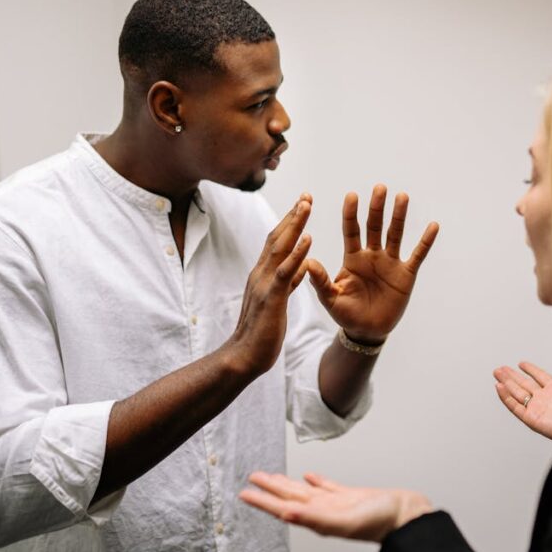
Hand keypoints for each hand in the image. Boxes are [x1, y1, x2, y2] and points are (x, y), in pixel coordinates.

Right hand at [222, 195, 312, 376]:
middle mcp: (260, 274)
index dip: (289, 222)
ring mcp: (264, 284)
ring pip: (279, 248)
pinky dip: (296, 254)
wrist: (243, 357)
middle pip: (277, 237)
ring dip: (294, 225)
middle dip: (293, 215)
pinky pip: (285, 272)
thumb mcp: (277, 301)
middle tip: (306, 194)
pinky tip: (308, 239)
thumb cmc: (261, 332)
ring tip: (307, 205)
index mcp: (263, 275)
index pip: (276, 242)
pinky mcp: (271, 298)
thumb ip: (287, 283)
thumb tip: (300, 267)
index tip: (302, 204)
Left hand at [240, 471, 433, 542]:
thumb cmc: (381, 522)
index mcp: (318, 517)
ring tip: (273, 476)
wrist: (406, 516)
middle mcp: (323, 511)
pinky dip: (316, 481)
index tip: (245, 493)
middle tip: (252, 478)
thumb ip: (314, 518)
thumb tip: (286, 513)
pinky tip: (310, 476)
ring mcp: (336, 503)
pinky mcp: (350, 496)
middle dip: (270, 488)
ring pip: (305, 491)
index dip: (263, 501)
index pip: (283, 507)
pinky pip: (327, 487)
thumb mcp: (344, 521)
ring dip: (288, 484)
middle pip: (290, 497)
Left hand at [306, 185, 438, 343]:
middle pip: (375, 226)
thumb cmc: (346, 314)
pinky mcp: (406, 274)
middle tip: (379, 188)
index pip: (351, 231)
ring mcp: (390, 263)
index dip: (351, 214)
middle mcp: (372, 255)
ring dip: (398, 216)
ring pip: (395, 234)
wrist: (367, 331)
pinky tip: (433, 226)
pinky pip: (417, 255)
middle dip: (376, 208)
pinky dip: (425, 241)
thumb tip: (307, 261)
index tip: (351, 196)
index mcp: (353, 258)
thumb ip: (321, 280)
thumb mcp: (331, 298)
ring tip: (402, 196)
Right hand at [494, 362, 551, 443]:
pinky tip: (499, 387)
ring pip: (517, 394)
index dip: (531, 370)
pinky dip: (506, 398)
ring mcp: (538, 409)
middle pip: (524, 385)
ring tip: (496, 373)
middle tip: (500, 369)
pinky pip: (516, 407)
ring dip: (506, 383)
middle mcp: (546, 400)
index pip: (540, 378)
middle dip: (512, 376)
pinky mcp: (533, 419)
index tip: (521, 363)